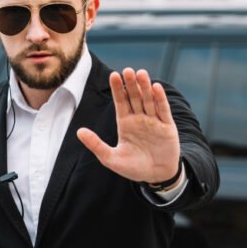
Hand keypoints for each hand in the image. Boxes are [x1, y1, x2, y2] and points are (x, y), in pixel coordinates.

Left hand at [77, 68, 180, 184]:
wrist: (156, 177)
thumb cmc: (134, 168)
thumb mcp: (111, 159)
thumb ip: (96, 145)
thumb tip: (79, 132)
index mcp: (125, 123)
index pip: (120, 102)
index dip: (118, 89)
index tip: (114, 75)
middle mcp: (139, 119)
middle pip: (135, 97)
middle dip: (131, 84)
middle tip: (128, 70)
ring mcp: (154, 121)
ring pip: (149, 100)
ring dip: (145, 87)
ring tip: (141, 74)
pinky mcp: (167, 127)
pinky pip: (163, 110)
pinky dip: (160, 99)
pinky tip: (156, 87)